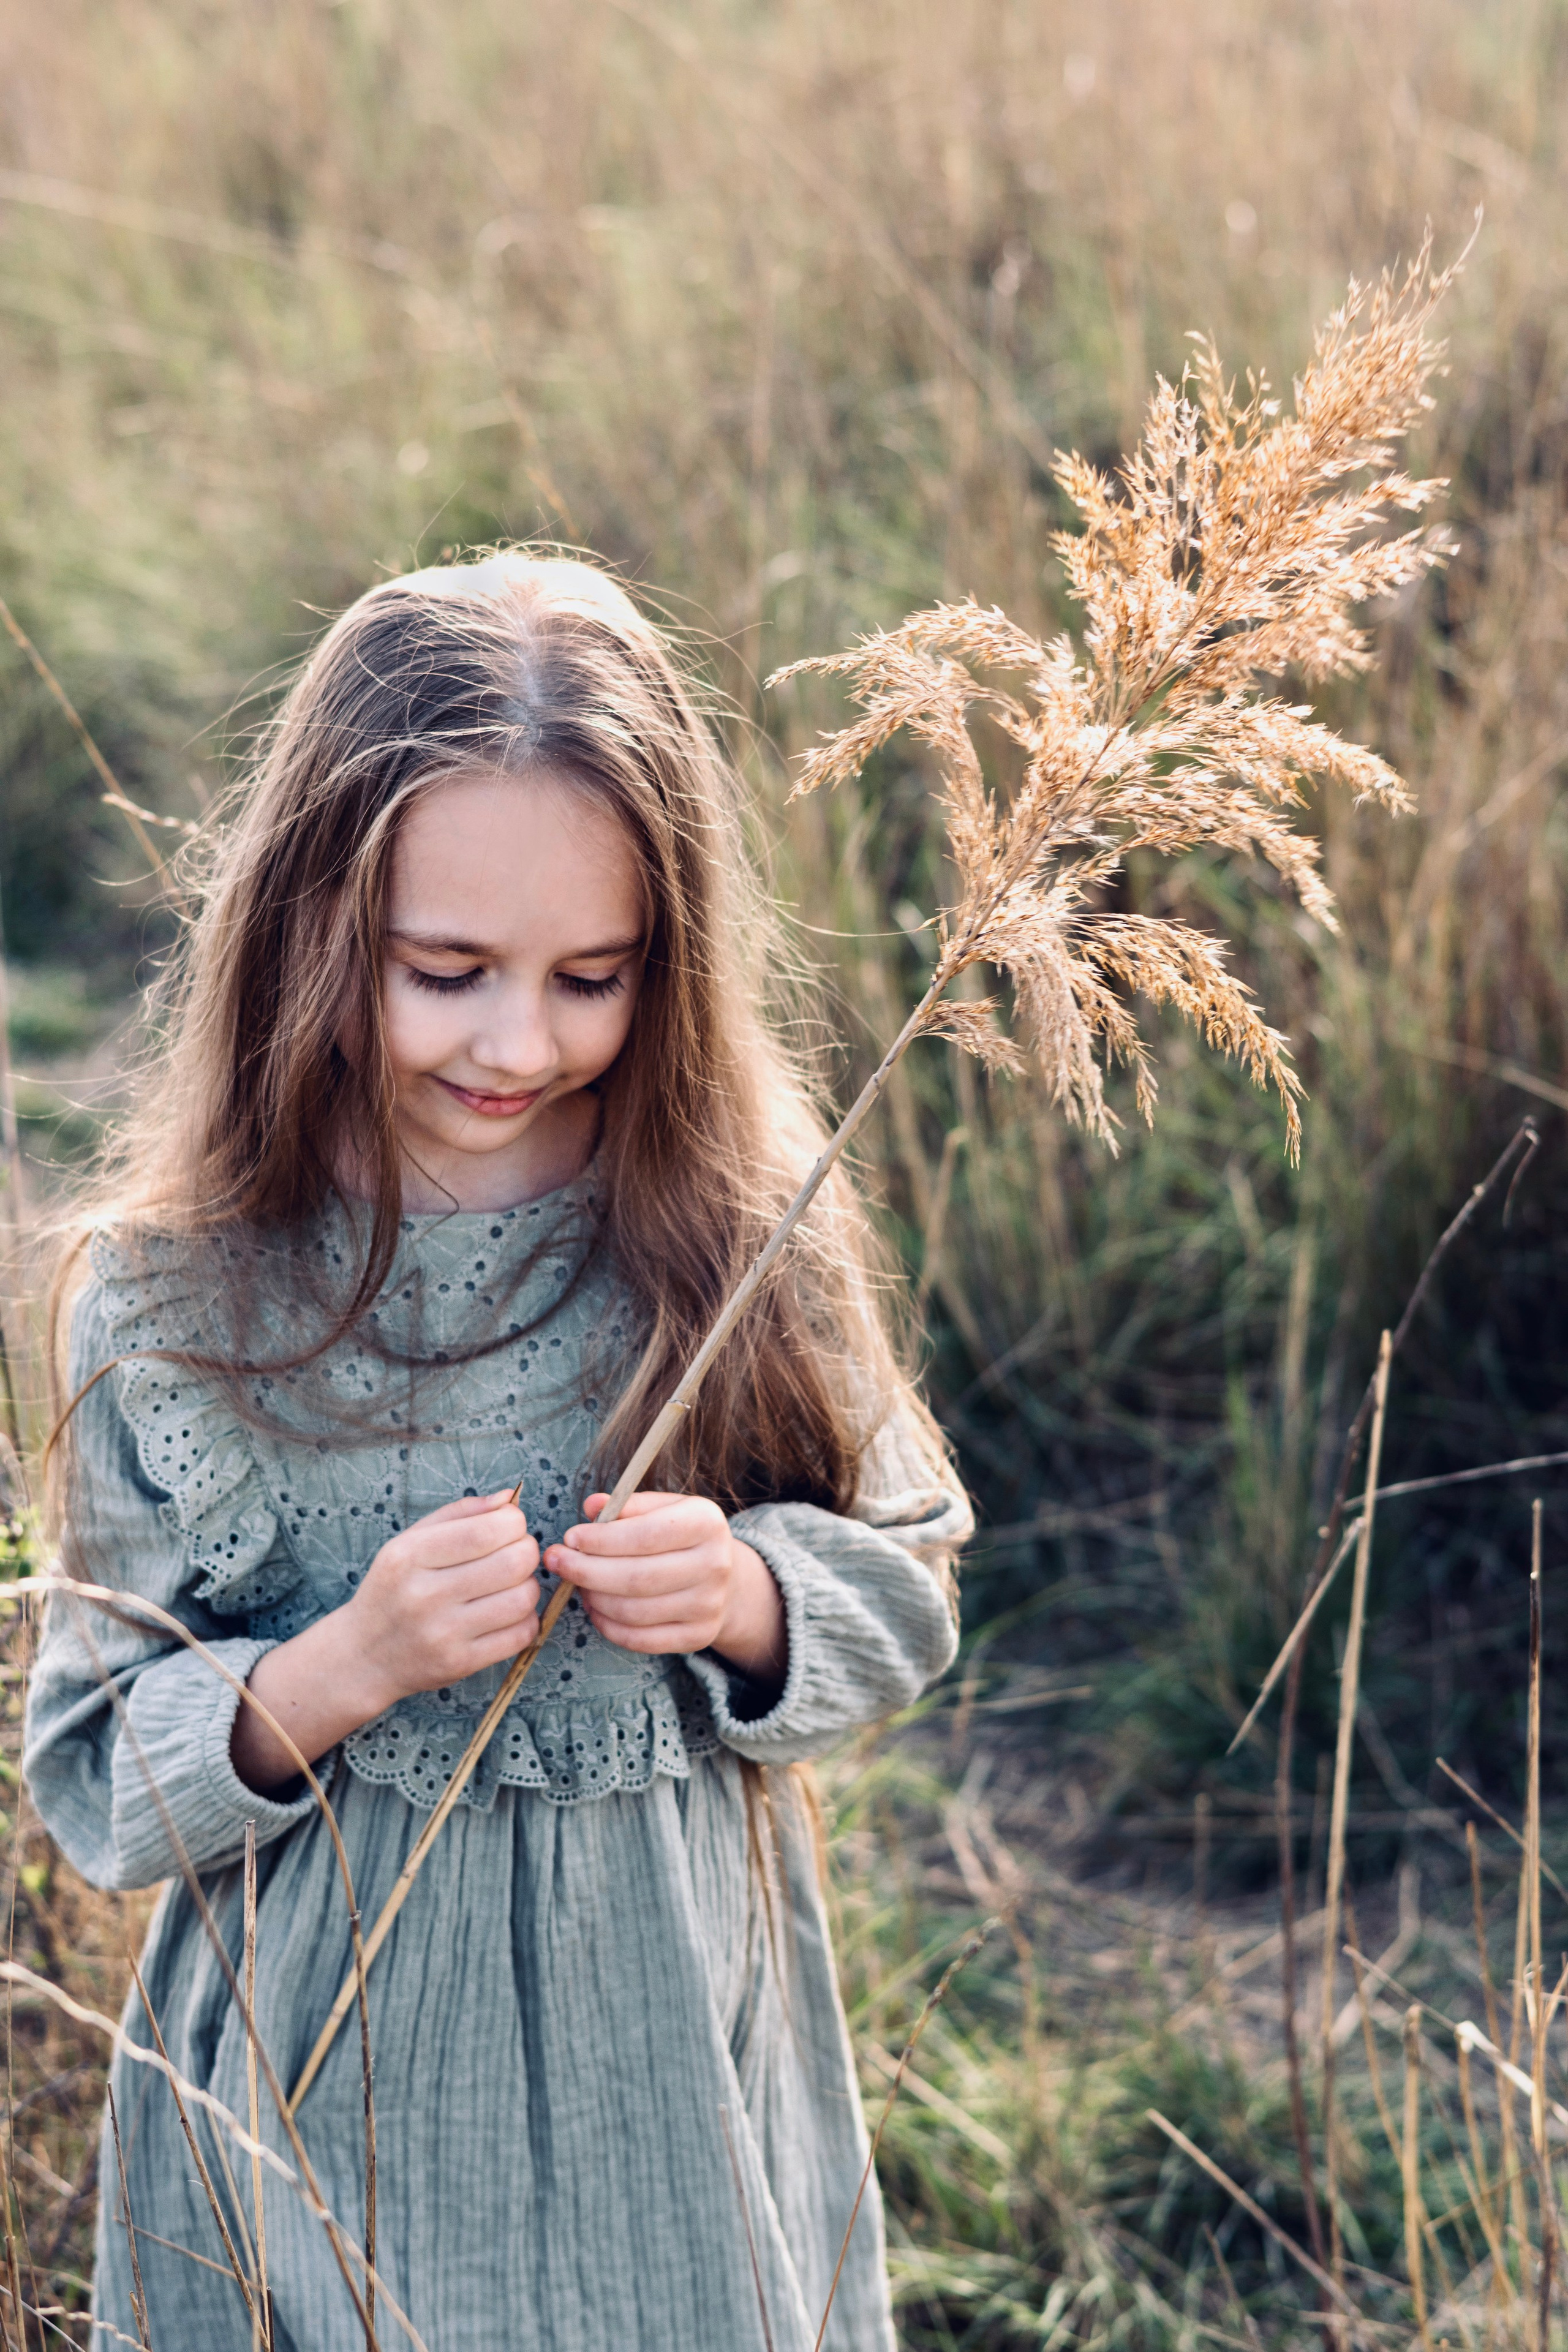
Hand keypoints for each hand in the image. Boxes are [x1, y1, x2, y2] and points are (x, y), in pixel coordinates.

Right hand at [345, 1490, 540, 1710]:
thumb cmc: (393, 1590)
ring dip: (528, 1586)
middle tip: (515, 1553)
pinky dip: (526, 1618)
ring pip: (522, 1599)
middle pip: (512, 1562)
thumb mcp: (409, 1542)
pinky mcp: (460, 1663)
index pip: (485, 1530)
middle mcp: (424, 1595)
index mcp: (409, 1556)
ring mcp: (443, 1634)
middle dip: (526, 1551)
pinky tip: (507, 1613)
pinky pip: (521, 1634)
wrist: (364, 1655)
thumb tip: (509, 1498)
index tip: (510, 1526)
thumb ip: (459, 1513)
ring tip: (511, 1584)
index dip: (514, 1522)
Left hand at [545, 1492, 786, 1682]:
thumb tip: (591, 1506)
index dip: (601, 1539)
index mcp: (706, 1523)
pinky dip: (608, 1626)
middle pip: (637, 1577)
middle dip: (586, 1571)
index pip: (646, 1535)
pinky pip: (641, 1640)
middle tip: (556, 1561)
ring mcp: (709, 1605)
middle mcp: (715, 1565)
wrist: (725, 1576)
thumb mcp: (661, 1508)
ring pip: (635, 1611)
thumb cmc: (680, 1535)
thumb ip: (626, 1505)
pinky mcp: (699, 1636)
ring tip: (578, 1584)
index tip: (570, 1537)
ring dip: (594, 1599)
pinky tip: (595, 1608)